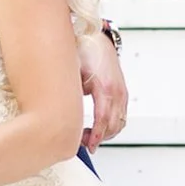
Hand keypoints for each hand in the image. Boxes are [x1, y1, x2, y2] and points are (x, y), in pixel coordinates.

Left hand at [79, 29, 126, 150]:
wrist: (98, 38)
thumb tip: (62, 115)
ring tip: (87, 136)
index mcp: (105, 88)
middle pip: (113, 125)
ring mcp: (122, 92)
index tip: (87, 146)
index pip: (102, 119)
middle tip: (81, 143)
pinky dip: (111, 125)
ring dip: (106, 134)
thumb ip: (72, 94)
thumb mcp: (73, 73)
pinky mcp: (122, 93)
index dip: (95, 136)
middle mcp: (117, 92)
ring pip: (119, 123)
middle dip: (98, 138)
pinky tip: (97, 128)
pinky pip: (120, 116)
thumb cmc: (84, 53)